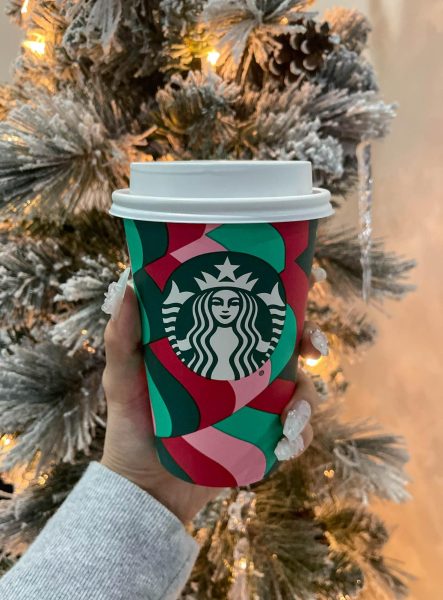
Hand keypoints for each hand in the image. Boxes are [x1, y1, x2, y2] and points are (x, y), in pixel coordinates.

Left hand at [101, 274, 326, 523]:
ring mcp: (255, 407)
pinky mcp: (261, 439)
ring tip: (290, 419)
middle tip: (314, 350)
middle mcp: (242, 373)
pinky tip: (286, 444)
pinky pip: (295, 434)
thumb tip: (128, 289)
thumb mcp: (123, 379)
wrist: (144, 488)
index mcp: (218, 348)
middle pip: (292, 347)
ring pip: (300, 389)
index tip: (310, 280)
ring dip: (307, 399)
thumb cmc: (131, 426)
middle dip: (313, 342)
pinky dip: (300, 437)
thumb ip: (122, 339)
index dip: (288, 296)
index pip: (256, 314)